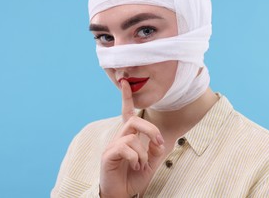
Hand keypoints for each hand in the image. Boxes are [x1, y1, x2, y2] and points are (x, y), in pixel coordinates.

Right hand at [99, 80, 164, 197]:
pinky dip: (135, 158)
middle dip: (151, 129)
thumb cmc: (134, 177)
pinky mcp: (108, 155)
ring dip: (142, 152)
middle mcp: (120, 137)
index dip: (126, 97)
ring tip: (141, 165)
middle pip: (133, 120)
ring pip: (131, 136)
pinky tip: (135, 166)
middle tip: (159, 143)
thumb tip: (158, 141)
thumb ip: (155, 150)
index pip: (127, 112)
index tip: (125, 82)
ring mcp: (113, 146)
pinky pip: (124, 148)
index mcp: (129, 137)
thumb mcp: (150, 163)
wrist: (121, 194)